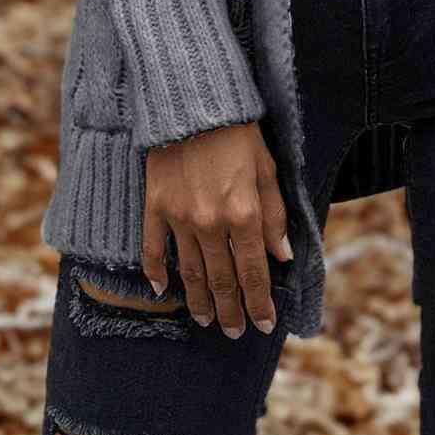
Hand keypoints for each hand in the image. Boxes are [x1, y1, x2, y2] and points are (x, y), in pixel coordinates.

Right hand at [142, 121, 292, 337]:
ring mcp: (179, 217)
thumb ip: (274, 215)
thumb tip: (282, 256)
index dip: (259, 302)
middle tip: (233, 332)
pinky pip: (152, 249)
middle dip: (230, 310)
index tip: (264, 324)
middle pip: (221, 280)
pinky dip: (156, 273)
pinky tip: (162, 290)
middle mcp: (211, 223)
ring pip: (189, 272)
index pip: (253, 272)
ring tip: (206, 319)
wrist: (193, 102)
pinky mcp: (154, 206)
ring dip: (199, 300)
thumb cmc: (238, 132)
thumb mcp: (267, 168)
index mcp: (243, 214)